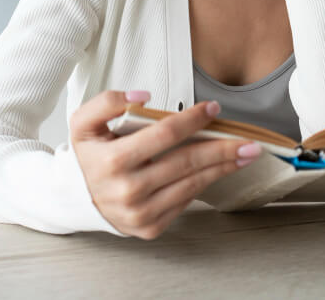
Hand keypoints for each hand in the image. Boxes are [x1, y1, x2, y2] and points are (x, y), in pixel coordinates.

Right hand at [70, 90, 261, 239]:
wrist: (74, 198)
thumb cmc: (87, 155)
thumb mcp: (83, 121)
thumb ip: (108, 102)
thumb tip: (143, 97)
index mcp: (113, 161)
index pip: (165, 134)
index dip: (193, 120)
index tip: (213, 108)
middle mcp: (128, 190)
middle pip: (186, 162)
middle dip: (222, 149)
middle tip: (250, 140)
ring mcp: (140, 213)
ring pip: (192, 185)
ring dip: (222, 168)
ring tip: (244, 155)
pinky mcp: (149, 227)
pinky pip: (185, 202)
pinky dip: (203, 184)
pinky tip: (217, 170)